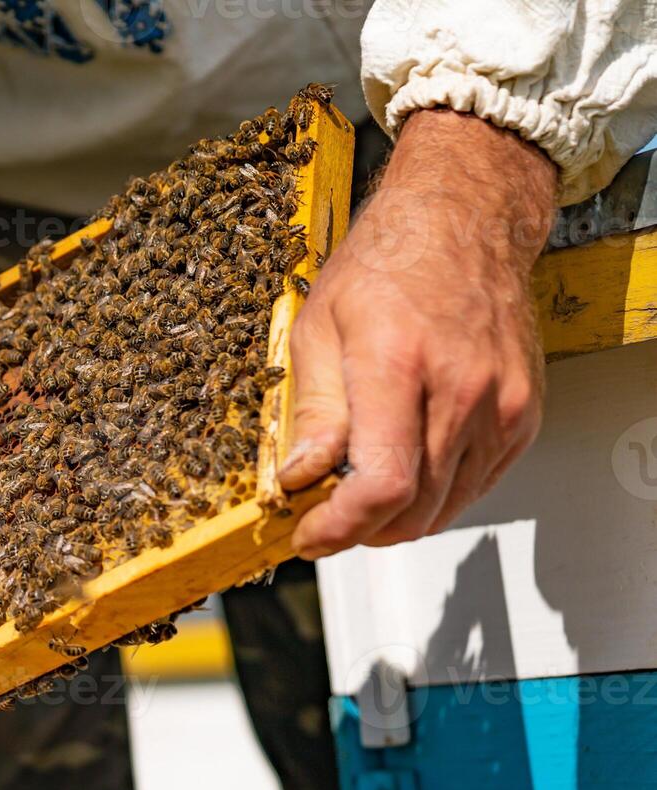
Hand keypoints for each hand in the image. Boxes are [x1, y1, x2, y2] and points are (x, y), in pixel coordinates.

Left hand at [278, 109, 556, 558]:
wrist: (464, 223)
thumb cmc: (387, 264)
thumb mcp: (318, 328)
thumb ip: (313, 411)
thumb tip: (299, 476)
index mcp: (400, 365)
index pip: (383, 483)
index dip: (342, 526)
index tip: (310, 535)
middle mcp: (461, 390)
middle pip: (414, 507)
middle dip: (361, 529)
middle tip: (325, 517)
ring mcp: (501, 405)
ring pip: (446, 506)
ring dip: (397, 519)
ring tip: (359, 494)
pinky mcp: (522, 415)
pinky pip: (477, 485)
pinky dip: (437, 496)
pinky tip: (406, 472)